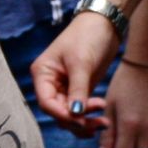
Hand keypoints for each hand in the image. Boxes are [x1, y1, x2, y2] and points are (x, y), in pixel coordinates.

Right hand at [31, 12, 119, 135]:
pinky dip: (89, 117)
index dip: (62, 115)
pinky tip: (102, 118)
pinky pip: (79, 111)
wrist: (104, 24)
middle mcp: (50, 83)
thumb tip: (76, 116)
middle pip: (58, 112)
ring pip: (69, 115)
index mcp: (43, 73)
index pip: (46, 102)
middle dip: (77, 120)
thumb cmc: (87, 37)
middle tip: (99, 120)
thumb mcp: (81, 63)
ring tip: (104, 121)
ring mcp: (64, 87)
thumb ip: (78, 90)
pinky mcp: (79, 90)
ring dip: (85, 122)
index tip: (82, 119)